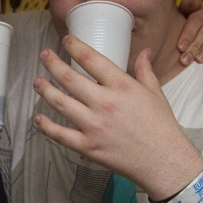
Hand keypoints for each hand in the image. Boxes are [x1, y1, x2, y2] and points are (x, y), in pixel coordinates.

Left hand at [33, 35, 202, 199]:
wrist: (164, 161)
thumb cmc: (161, 127)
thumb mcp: (155, 93)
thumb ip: (145, 70)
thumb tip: (144, 52)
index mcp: (121, 86)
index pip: (91, 59)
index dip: (74, 46)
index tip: (66, 40)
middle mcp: (104, 103)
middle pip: (69, 79)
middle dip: (53, 64)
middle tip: (44, 56)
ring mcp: (94, 126)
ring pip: (60, 103)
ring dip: (45, 90)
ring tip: (37, 81)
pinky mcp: (88, 146)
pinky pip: (60, 135)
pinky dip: (46, 126)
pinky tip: (39, 118)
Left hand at [176, 0, 202, 65]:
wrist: (196, 39)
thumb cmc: (185, 27)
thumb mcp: (182, 14)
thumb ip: (187, 6)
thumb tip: (198, 3)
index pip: (197, 19)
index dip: (188, 33)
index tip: (180, 47)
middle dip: (195, 45)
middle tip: (186, 59)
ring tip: (200, 59)